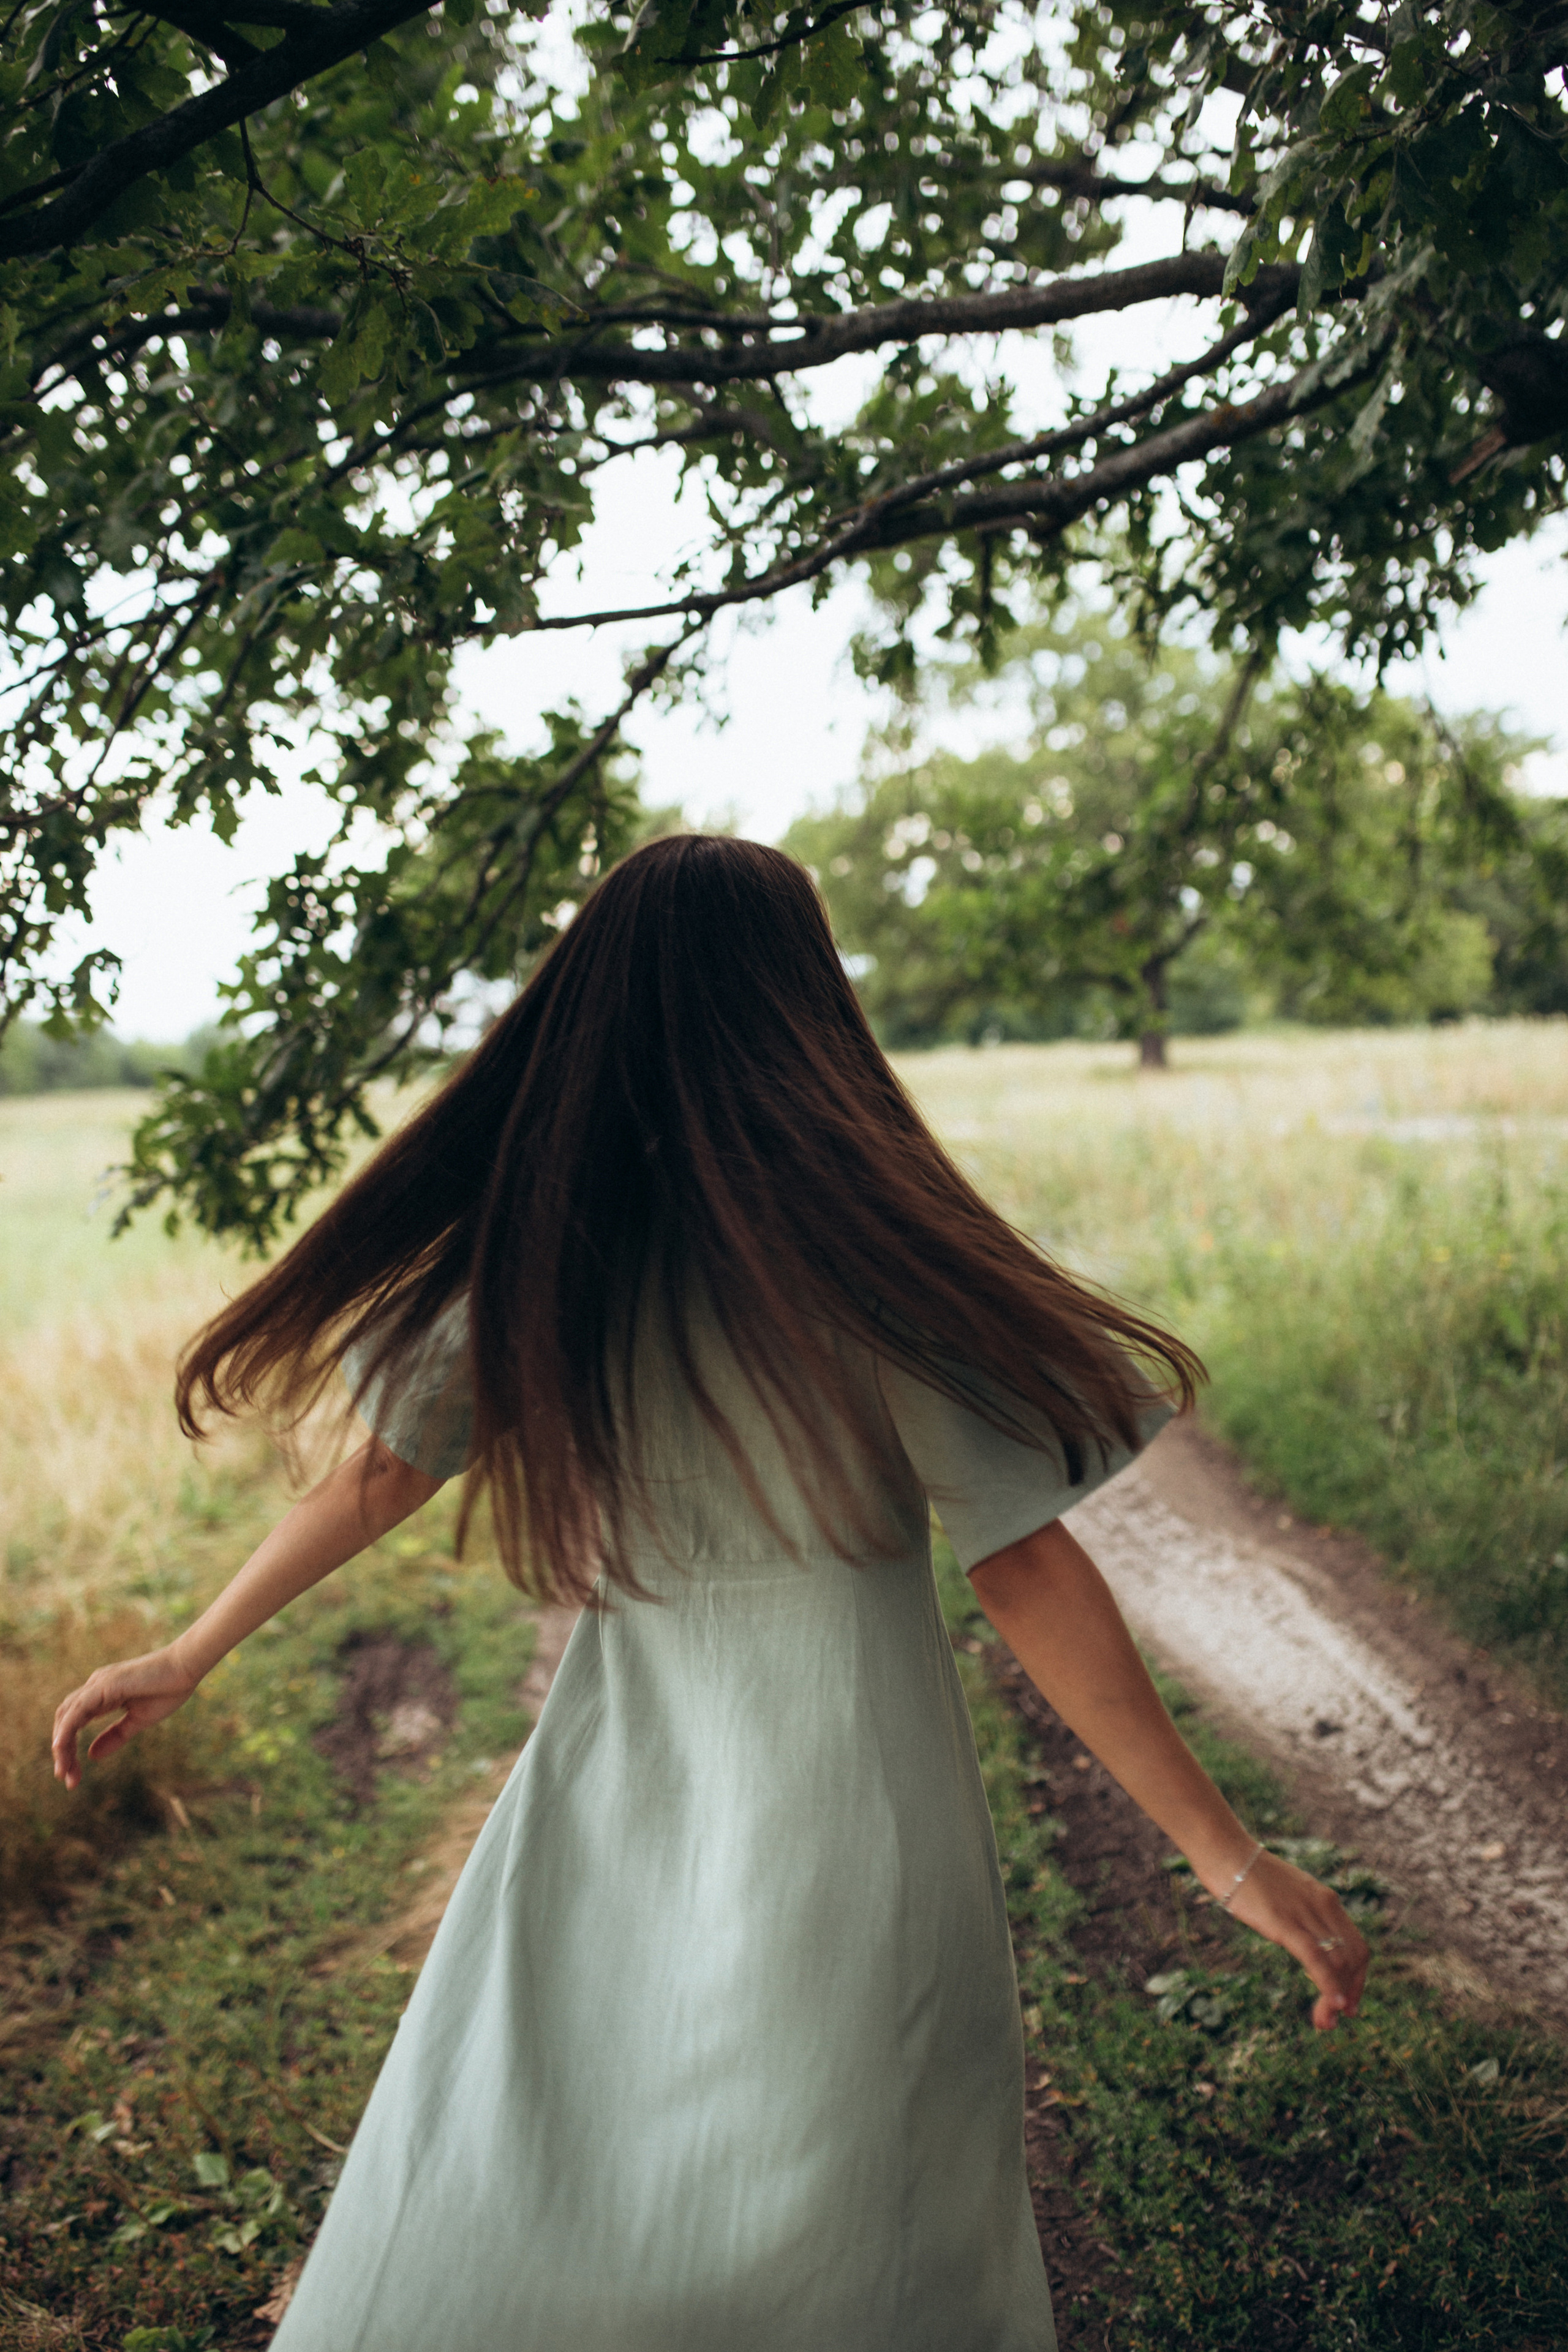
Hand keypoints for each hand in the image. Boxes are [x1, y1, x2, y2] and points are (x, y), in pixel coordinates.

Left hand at [52, 1645, 199, 1789]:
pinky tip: (61, 1747)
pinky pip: (77, 1710)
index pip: (74, 1723)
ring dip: (61, 1746)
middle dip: (62, 1752)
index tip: (73, 1775)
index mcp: (102, 1694)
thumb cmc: (169, 1689)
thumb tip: (91, 1755)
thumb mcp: (139, 1720)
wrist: (187, 1666)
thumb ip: (115, 1736)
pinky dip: (66, 1729)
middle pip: (64, 1721)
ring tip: (63, 1772)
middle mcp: (94, 1686)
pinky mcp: (105, 1685)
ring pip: (66, 1716)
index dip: (69, 1748)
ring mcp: (98, 1683)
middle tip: (67, 1779)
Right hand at [1214, 1847, 1369, 2030]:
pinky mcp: (1285, 1923)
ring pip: (1338, 1963)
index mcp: (1326, 1900)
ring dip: (1336, 1998)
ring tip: (1324, 2022)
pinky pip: (1317, 1958)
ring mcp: (1305, 1914)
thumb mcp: (1285, 1897)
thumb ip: (1301, 1917)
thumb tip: (1305, 1943)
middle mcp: (1324, 1906)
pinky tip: (1333, 2004)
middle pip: (1354, 1958)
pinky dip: (1329, 1984)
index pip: (1357, 1946)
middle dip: (1350, 1993)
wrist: (1225, 1852)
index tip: (1347, 2003)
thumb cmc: (1248, 1875)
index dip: (1357, 1979)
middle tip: (1335, 2020)